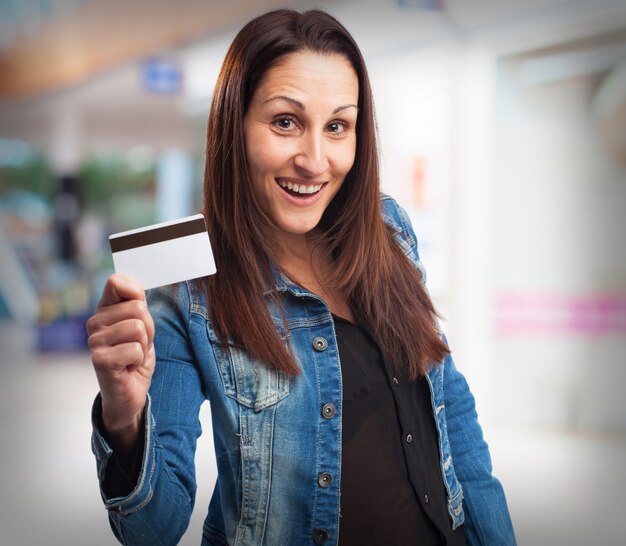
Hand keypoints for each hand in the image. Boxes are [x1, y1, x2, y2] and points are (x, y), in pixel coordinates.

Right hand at [87, 274, 154, 452]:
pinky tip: (128, 367)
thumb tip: (126, 282)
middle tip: (138, 344)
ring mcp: (94, 341)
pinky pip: (135, 349)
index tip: (140, 313)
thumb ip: (136, 302)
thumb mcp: (142, 324)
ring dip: (144, 346)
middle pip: (138, 309)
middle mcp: (95, 322)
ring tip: (132, 355)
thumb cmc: (135, 355)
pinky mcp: (100, 360)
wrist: (130, 391)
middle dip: (148, 329)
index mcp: (104, 309)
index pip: (117, 282)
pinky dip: (139, 360)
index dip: (137, 295)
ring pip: (138, 328)